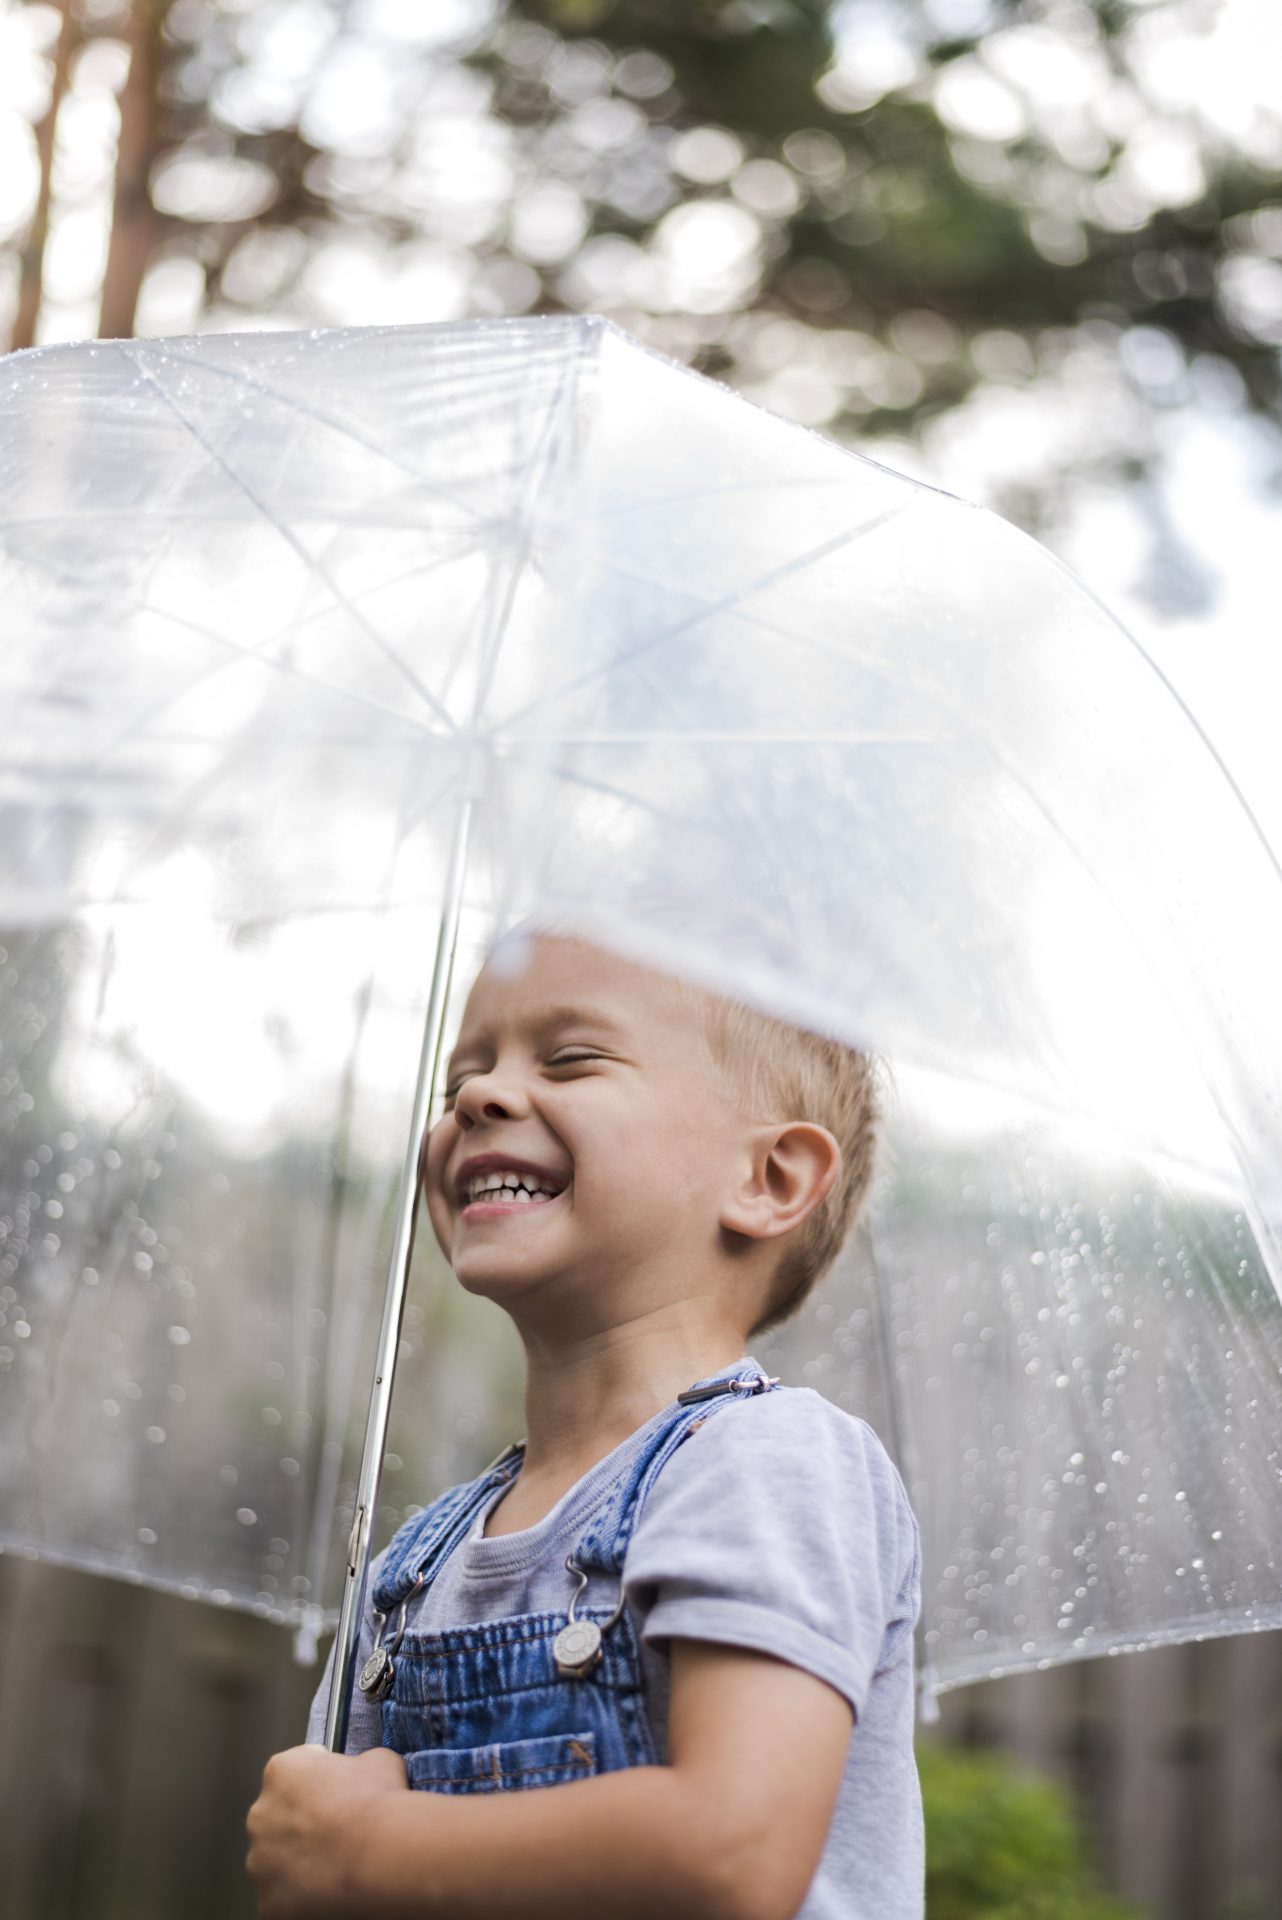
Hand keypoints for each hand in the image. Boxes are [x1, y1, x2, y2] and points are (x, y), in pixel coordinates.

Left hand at [247, 1744, 408, 1918]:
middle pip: (278, 1818)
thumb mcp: (378, 1761)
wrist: (377, 1854)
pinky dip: (302, 1896)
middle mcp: (261, 1814)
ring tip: (336, 1864)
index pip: (292, 1772)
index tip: (335, 1790)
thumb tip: (365, 1775)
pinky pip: (284, 1898)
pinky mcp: (269, 1902)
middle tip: (335, 1832)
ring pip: (277, 1861)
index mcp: (281, 1772)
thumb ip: (358, 1765)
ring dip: (299, 1861)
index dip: (318, 1781)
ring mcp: (260, 1862)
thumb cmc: (376, 1804)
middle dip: (302, 1825)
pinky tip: (330, 1888)